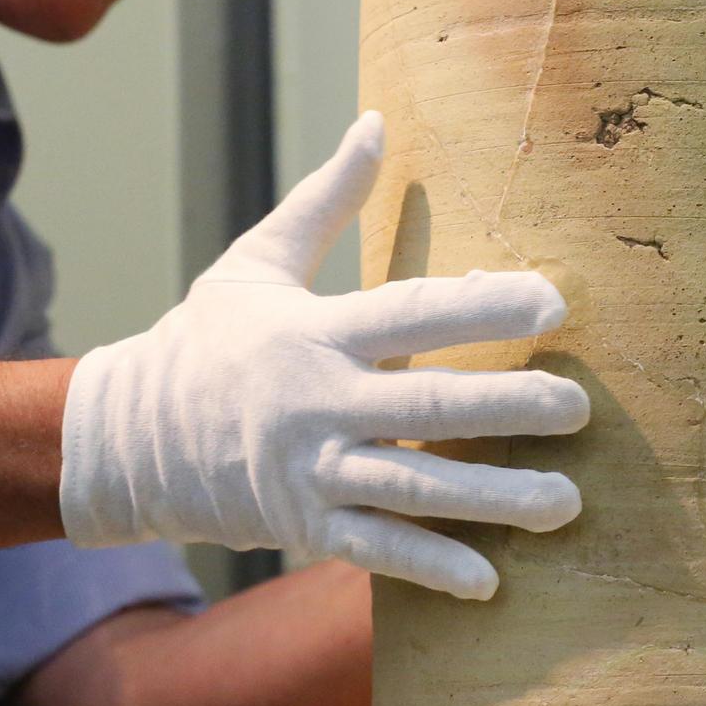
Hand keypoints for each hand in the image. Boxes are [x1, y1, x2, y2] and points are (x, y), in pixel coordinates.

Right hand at [59, 111, 588, 598]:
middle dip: (509, 408)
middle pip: (428, 406)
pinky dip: (431, 567)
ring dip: (494, 497)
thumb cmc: (205, 340)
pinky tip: (490, 582)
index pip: (411, 313)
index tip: (552, 300)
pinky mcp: (303, 525)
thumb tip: (376, 124)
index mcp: (315, 331)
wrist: (126, 437)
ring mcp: (311, 470)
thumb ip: (325, 199)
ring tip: (567, 501)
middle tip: (579, 407)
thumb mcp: (256, 261)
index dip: (483, 307)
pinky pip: (375, 550)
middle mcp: (318, 402)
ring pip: (415, 488)